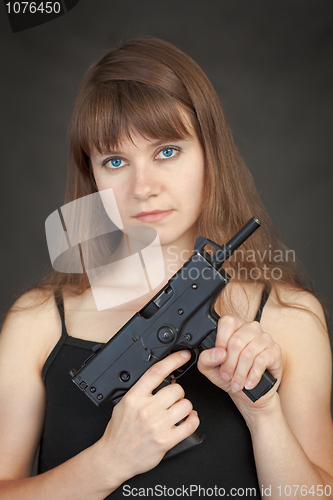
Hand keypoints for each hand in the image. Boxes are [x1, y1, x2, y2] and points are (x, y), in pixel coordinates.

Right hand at [99, 351, 198, 481]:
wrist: (114, 458)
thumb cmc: (119, 431)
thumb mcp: (124, 403)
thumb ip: (142, 390)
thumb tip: (164, 377)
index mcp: (134, 397)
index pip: (157, 372)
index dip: (173, 360)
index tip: (183, 355)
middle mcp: (146, 410)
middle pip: (176, 389)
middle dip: (178, 393)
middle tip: (172, 400)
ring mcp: (157, 426)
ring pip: (186, 405)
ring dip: (185, 407)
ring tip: (178, 411)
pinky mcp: (166, 441)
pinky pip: (190, 425)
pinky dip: (193, 420)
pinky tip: (187, 420)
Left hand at [197, 315, 281, 414]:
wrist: (250, 393)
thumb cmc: (230, 375)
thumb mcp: (210, 368)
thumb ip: (206, 358)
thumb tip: (218, 353)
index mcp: (235, 325)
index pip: (227, 322)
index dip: (221, 341)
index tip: (219, 358)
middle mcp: (251, 328)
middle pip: (236, 342)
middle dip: (229, 364)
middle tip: (226, 376)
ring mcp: (264, 338)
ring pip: (248, 354)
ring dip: (240, 374)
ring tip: (237, 384)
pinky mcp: (274, 350)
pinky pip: (261, 361)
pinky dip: (252, 376)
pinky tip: (248, 383)